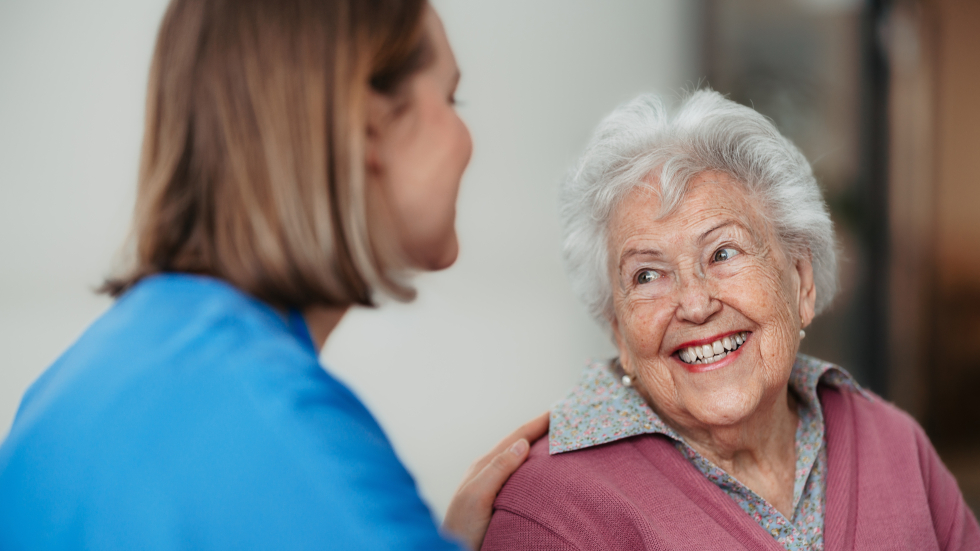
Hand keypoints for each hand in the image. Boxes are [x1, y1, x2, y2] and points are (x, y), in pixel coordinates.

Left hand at [442, 412, 548, 550]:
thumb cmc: (462, 529)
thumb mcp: (477, 496)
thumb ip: (497, 469)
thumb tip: (522, 444)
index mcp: (484, 466)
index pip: (516, 438)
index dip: (538, 423)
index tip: (560, 410)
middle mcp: (489, 472)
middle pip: (519, 444)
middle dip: (541, 431)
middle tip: (564, 420)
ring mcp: (493, 486)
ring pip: (520, 459)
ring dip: (538, 447)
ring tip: (557, 439)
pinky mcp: (498, 500)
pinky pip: (521, 476)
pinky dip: (534, 466)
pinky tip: (543, 471)